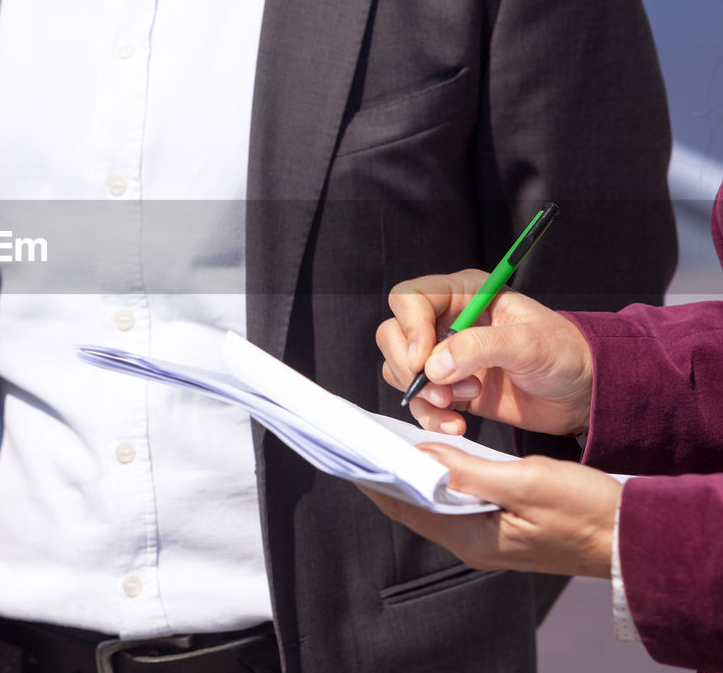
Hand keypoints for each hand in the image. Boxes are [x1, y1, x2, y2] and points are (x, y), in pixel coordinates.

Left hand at [358, 443, 620, 577]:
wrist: (633, 537)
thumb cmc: (588, 511)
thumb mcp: (527, 480)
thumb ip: (470, 471)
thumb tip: (421, 455)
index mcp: (473, 538)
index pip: (405, 506)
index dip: (375, 478)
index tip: (350, 451)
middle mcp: (472, 544)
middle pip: (412, 507)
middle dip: (386, 475)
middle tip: (361, 440)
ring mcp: (486, 539)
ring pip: (431, 505)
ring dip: (410, 477)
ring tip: (387, 443)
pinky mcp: (499, 529)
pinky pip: (454, 505)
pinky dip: (437, 481)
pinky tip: (432, 459)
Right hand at [376, 269, 593, 436]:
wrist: (584, 395)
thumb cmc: (565, 354)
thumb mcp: (527, 343)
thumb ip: (478, 348)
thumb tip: (432, 366)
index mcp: (464, 293)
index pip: (410, 298)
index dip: (409, 326)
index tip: (423, 357)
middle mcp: (447, 321)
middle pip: (393, 334)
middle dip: (409, 365)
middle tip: (441, 387)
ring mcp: (444, 356)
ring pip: (399, 370)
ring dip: (423, 393)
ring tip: (462, 402)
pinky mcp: (448, 389)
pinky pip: (418, 401)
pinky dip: (430, 416)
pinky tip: (457, 424)